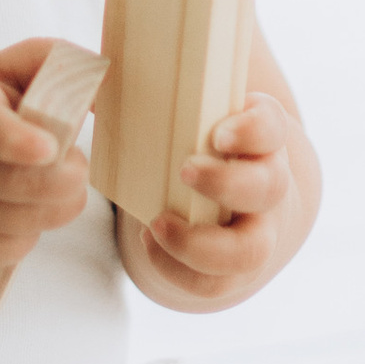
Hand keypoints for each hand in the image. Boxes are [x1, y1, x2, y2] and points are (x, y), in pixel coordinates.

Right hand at [0, 44, 90, 277]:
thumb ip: (43, 62)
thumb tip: (102, 80)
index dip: (16, 138)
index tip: (48, 147)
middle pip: (20, 187)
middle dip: (68, 178)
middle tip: (72, 164)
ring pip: (25, 223)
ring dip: (53, 205)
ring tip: (41, 181)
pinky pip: (11, 250)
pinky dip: (30, 230)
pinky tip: (15, 207)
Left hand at [123, 93, 304, 314]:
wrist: (231, 194)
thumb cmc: (197, 142)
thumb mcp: (189, 113)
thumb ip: (148, 92)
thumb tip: (92, 80)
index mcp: (258, 138)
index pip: (272, 128)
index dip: (253, 131)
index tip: (219, 133)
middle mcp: (267, 185)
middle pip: (269, 188)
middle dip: (227, 184)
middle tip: (183, 171)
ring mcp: (255, 231)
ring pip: (251, 250)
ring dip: (202, 243)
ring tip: (157, 224)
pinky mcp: (233, 269)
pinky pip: (216, 283)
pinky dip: (180, 270)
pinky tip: (149, 244)